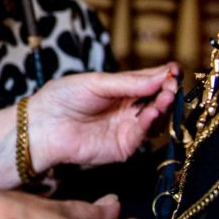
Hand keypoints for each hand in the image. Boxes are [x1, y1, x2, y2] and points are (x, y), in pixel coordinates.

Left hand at [26, 65, 178, 171]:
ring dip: (163, 107)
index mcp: (121, 89)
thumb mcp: (97, 82)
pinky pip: (142, 136)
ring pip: (155, 119)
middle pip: (157, 101)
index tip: (176, 70)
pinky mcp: (122, 148)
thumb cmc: (63, 98)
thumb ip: (130, 82)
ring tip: (166, 96)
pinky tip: (151, 112)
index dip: (164, 76)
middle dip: (167, 92)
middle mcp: (127, 109)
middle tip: (173, 85)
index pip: (150, 82)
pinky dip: (149, 123)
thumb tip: (163, 75)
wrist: (42, 125)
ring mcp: (126, 128)